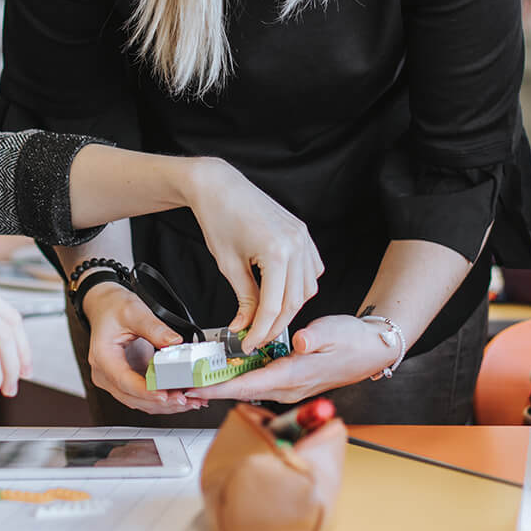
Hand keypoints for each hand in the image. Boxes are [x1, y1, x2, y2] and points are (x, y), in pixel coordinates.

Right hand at [81, 281, 208, 415]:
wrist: (105, 306)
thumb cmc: (113, 308)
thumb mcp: (133, 311)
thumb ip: (154, 328)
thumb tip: (174, 342)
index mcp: (103, 357)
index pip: (124, 381)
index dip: (146, 391)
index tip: (166, 395)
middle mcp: (106, 374)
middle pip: (134, 397)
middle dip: (162, 402)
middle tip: (186, 400)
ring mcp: (116, 379)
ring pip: (141, 401)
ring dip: (165, 404)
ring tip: (191, 401)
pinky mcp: (128, 379)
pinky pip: (145, 395)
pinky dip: (163, 398)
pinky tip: (182, 396)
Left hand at [182, 158, 321, 348]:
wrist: (220, 186)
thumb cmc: (219, 217)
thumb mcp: (228, 265)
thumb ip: (244, 298)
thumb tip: (245, 326)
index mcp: (277, 251)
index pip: (274, 305)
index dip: (261, 330)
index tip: (248, 344)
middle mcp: (296, 244)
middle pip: (294, 301)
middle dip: (275, 324)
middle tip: (256, 338)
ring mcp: (303, 237)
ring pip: (307, 289)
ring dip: (290, 308)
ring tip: (267, 318)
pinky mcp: (303, 233)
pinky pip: (311, 270)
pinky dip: (300, 287)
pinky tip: (283, 294)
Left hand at [187, 315, 396, 404]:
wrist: (371, 351)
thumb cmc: (354, 341)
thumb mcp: (335, 332)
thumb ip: (314, 338)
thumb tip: (298, 341)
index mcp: (296, 375)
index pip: (250, 385)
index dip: (221, 389)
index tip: (196, 389)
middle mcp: (289, 387)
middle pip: (242, 392)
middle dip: (212, 391)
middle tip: (182, 386)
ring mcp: (289, 387)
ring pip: (248, 389)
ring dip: (222, 387)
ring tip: (194, 381)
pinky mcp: (290, 381)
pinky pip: (258, 383)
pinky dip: (237, 380)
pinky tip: (224, 372)